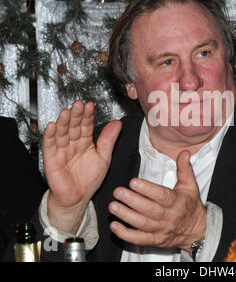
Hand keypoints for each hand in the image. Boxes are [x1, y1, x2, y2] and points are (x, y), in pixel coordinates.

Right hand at [42, 100, 121, 232]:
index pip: (86, 125)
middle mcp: (73, 144)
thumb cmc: (90, 179)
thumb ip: (109, 140)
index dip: (88, 115)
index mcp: (85, 142)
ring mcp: (61, 150)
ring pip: (61, 133)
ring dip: (63, 122)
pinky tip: (51, 126)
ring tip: (66, 112)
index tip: (90, 105)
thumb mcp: (104, 157)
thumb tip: (117, 123)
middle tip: (78, 104)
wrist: (78, 198)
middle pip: (73, 126)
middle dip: (75, 115)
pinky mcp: (51, 159)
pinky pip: (49, 146)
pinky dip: (49, 136)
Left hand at [109, 150, 206, 252]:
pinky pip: (139, 239)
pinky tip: (115, 226)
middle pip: (150, 210)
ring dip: (126, 216)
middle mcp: (169, 217)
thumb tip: (184, 153)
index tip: (134, 182)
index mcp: (177, 202)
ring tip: (113, 206)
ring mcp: (161, 230)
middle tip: (118, 192)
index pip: (162, 196)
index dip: (147, 189)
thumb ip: (184, 168)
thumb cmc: (190, 205)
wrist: (196, 230)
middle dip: (132, 201)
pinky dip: (126, 234)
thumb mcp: (191, 185)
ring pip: (142, 224)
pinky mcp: (155, 240)